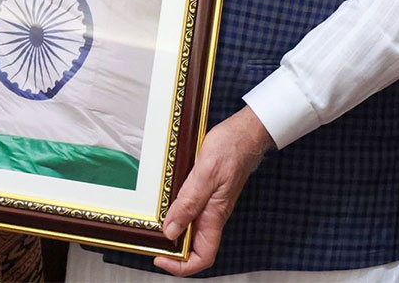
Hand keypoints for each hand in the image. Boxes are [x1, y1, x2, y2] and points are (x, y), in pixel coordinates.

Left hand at [153, 106, 274, 275]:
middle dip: (173, 250)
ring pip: (192, 228)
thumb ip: (188, 201)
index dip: (182, 266)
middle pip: (194, 247)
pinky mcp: (209, 191)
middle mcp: (213, 214)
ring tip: (154, 223)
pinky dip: (177, 211)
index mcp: (215, 216)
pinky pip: (192, 210)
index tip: (161, 259)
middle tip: (152, 241)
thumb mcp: (205, 173)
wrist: (246, 132)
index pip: (202, 257)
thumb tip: (171, 230)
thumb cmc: (231, 148)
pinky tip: (167, 201)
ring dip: (173, 230)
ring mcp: (212, 203)